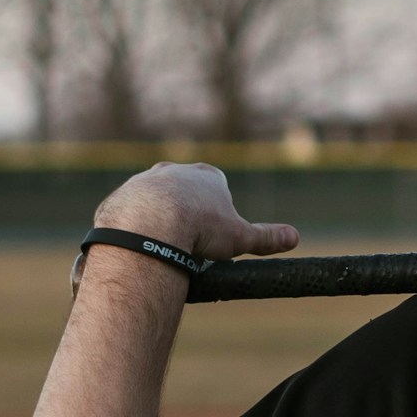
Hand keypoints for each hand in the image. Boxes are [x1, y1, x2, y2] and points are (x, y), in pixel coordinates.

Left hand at [94, 162, 298, 260]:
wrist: (151, 223)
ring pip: (155, 199)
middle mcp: (176, 171)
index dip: (218, 210)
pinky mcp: (121, 196)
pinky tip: (141, 244)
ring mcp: (145, 181)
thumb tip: (294, 237)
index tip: (215, 231)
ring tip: (164, 244)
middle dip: (188, 211)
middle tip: (190, 240)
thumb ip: (266, 237)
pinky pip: (130, 212)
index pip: (217, 186)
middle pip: (185, 190)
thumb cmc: (200, 226)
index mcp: (208, 176)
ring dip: (159, 218)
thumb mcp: (240, 236)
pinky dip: (137, 226)